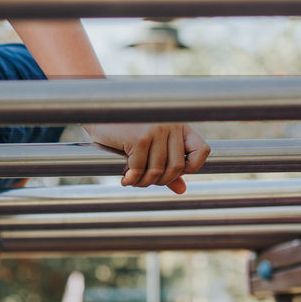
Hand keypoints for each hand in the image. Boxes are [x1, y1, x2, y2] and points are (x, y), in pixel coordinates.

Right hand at [84, 122, 210, 193]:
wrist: (99, 112)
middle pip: (177, 167)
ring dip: (143, 182)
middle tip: (144, 182)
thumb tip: (182, 189)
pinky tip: (125, 178)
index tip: (172, 173)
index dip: (191, 168)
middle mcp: (171, 125)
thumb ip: (167, 166)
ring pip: (157, 171)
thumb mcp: (150, 146)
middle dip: (160, 181)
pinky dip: (131, 179)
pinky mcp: (139, 137)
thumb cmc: (125, 129)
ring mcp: (156, 130)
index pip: (201, 151)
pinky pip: (139, 169)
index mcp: (180, 125)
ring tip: (133, 181)